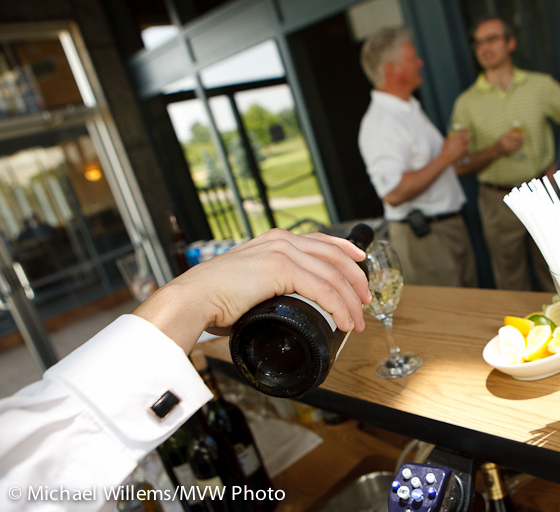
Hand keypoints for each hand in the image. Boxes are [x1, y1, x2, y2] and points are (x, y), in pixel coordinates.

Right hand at [133, 229, 371, 353]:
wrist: (193, 299)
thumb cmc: (215, 299)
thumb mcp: (250, 285)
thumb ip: (269, 287)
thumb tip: (283, 307)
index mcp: (274, 240)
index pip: (321, 240)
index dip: (346, 250)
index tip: (361, 263)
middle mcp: (281, 240)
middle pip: (334, 256)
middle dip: (355, 280)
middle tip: (365, 301)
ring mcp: (282, 251)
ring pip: (333, 274)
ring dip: (351, 300)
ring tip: (358, 320)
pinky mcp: (281, 268)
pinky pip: (323, 288)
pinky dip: (339, 307)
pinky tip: (345, 321)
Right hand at [440, 129, 468, 164]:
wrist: (446, 158)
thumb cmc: (444, 149)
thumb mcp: (446, 141)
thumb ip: (449, 138)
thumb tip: (450, 135)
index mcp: (456, 138)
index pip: (463, 132)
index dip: (465, 130)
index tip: (467, 129)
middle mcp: (461, 142)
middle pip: (468, 138)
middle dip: (468, 137)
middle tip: (467, 137)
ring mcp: (463, 147)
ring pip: (467, 144)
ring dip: (466, 144)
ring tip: (463, 145)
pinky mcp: (464, 153)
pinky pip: (466, 150)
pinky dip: (464, 150)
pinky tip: (462, 151)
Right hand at [496, 131, 522, 155]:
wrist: (496, 150)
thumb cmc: (500, 141)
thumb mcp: (503, 136)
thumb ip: (510, 134)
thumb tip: (518, 133)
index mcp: (504, 137)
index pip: (513, 136)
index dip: (519, 136)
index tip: (522, 135)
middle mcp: (505, 143)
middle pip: (515, 141)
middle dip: (520, 140)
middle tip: (523, 139)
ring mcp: (506, 148)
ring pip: (516, 146)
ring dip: (520, 144)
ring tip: (523, 142)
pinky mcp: (508, 152)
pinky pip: (515, 149)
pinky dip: (518, 147)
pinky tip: (520, 146)